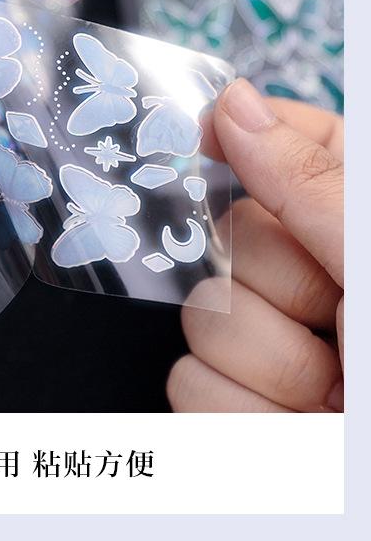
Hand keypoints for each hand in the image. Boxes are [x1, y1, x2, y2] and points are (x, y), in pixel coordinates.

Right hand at [167, 79, 343, 411]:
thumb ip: (315, 186)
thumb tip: (234, 104)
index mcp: (353, 230)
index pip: (280, 145)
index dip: (241, 140)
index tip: (211, 137)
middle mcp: (309, 281)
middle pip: (220, 239)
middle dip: (273, 289)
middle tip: (339, 330)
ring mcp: (269, 346)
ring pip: (196, 322)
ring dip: (266, 372)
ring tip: (333, 402)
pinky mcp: (235, 405)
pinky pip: (186, 387)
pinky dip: (242, 420)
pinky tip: (298, 435)